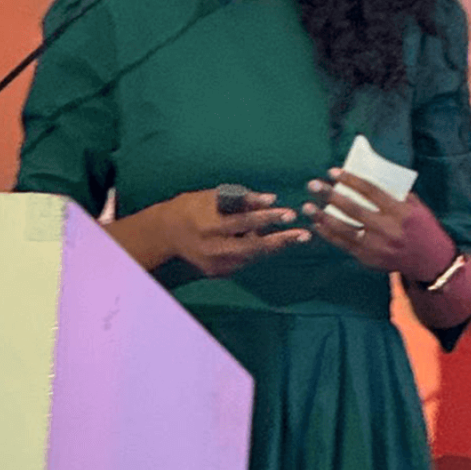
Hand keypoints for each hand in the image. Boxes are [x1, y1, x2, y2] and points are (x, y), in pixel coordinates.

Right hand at [161, 187, 308, 276]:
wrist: (167, 233)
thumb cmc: (192, 207)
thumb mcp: (213, 196)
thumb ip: (242, 199)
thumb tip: (271, 199)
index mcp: (210, 224)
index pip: (244, 222)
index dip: (267, 217)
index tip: (288, 212)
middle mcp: (213, 247)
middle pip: (253, 247)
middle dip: (280, 241)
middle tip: (303, 235)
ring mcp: (215, 264)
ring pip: (252, 257)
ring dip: (272, 247)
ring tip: (292, 237)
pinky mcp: (217, 272)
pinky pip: (244, 262)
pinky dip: (257, 252)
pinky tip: (268, 243)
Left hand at [301, 169, 454, 280]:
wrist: (430, 262)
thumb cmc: (422, 227)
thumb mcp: (416, 207)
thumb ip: (395, 193)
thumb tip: (367, 175)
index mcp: (401, 212)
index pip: (371, 191)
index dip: (351, 180)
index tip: (333, 172)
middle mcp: (388, 229)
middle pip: (353, 209)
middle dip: (331, 196)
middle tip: (313, 185)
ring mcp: (377, 246)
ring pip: (344, 229)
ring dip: (323, 217)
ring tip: (308, 206)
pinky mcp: (369, 259)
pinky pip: (344, 245)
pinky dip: (329, 234)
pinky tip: (317, 225)